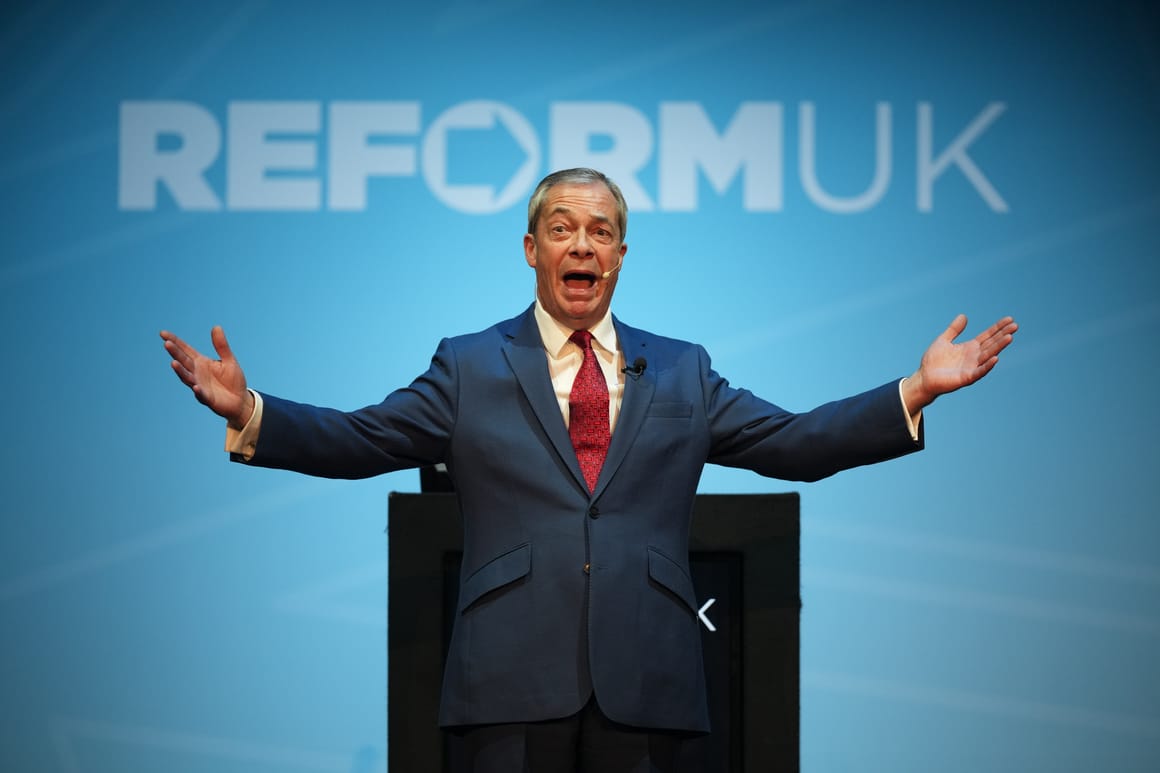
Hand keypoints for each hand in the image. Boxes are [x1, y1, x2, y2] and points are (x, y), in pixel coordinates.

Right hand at [160, 326, 253, 428]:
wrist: (240, 400)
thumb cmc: (233, 380)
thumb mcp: (229, 360)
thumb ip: (221, 345)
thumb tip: (216, 327)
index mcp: (201, 362)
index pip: (185, 350)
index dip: (175, 342)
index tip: (163, 334)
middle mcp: (197, 373)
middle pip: (184, 361)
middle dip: (175, 353)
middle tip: (167, 344)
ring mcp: (200, 386)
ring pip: (188, 378)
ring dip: (180, 371)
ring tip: (173, 362)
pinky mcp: (208, 398)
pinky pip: (201, 395)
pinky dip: (198, 391)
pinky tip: (195, 387)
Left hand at [903, 314, 1017, 413]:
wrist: (924, 378)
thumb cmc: (933, 361)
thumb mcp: (943, 340)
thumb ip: (954, 329)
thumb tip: (963, 316)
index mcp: (970, 348)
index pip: (988, 336)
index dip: (998, 328)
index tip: (1010, 319)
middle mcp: (974, 357)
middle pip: (992, 344)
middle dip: (1003, 335)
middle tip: (1015, 326)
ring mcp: (972, 367)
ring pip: (988, 355)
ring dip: (999, 347)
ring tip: (1009, 338)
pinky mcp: (966, 378)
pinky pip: (979, 371)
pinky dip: (987, 366)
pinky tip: (996, 358)